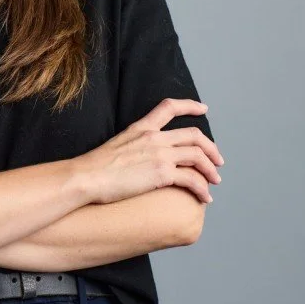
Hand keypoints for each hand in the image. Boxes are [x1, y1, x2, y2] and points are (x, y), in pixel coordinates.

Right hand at [72, 98, 224, 204]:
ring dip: (211, 169)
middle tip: (217, 161)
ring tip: (215, 181)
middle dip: (211, 149)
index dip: (190, 105)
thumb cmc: (95, 167)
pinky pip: (193, 179)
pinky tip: (204, 198)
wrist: (86, 177)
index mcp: (141, 128)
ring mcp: (159, 154)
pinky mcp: (162, 173)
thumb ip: (133, 145)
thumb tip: (140, 156)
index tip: (203, 108)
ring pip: (198, 156)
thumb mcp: (116, 144)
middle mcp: (153, 137)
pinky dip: (203, 189)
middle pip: (194, 135)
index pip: (169, 107)